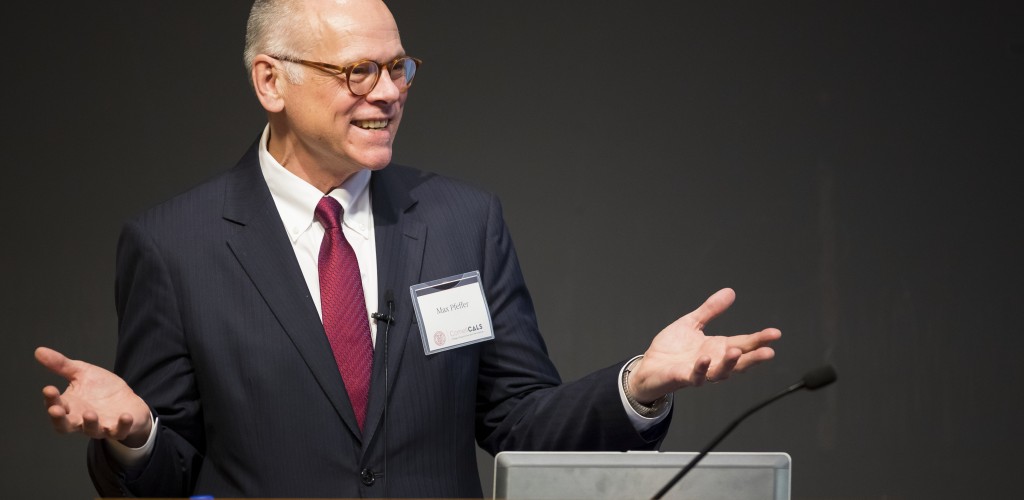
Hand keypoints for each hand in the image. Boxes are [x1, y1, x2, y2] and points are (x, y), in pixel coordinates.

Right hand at [35, 347, 151, 446]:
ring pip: (91, 430)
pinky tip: (125, 416)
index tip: (48, 388)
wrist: (127, 401)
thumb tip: (39, 351)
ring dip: (90, 423)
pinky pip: (120, 431)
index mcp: (70, 407)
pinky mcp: (119, 428)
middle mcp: (82, 420)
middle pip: (66, 425)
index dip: (51, 400)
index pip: (55, 406)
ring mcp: (101, 426)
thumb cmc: (100, 389)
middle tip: (55, 410)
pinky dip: (122, 425)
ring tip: (90, 413)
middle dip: (59, 419)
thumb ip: (62, 365)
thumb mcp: (82, 373)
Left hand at [628, 288, 780, 402]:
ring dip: (729, 363)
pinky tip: (705, 359)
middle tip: (769, 351)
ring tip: (737, 352)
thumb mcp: (692, 323)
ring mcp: (700, 372)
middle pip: (739, 361)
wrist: (649, 366)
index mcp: (718, 348)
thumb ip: (710, 310)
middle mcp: (713, 362)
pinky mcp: (683, 377)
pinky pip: (695, 376)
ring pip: (720, 372)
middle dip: (754, 356)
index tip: (775, 333)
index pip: (743, 343)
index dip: (759, 339)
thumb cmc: (672, 348)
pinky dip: (701, 369)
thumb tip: (730, 292)